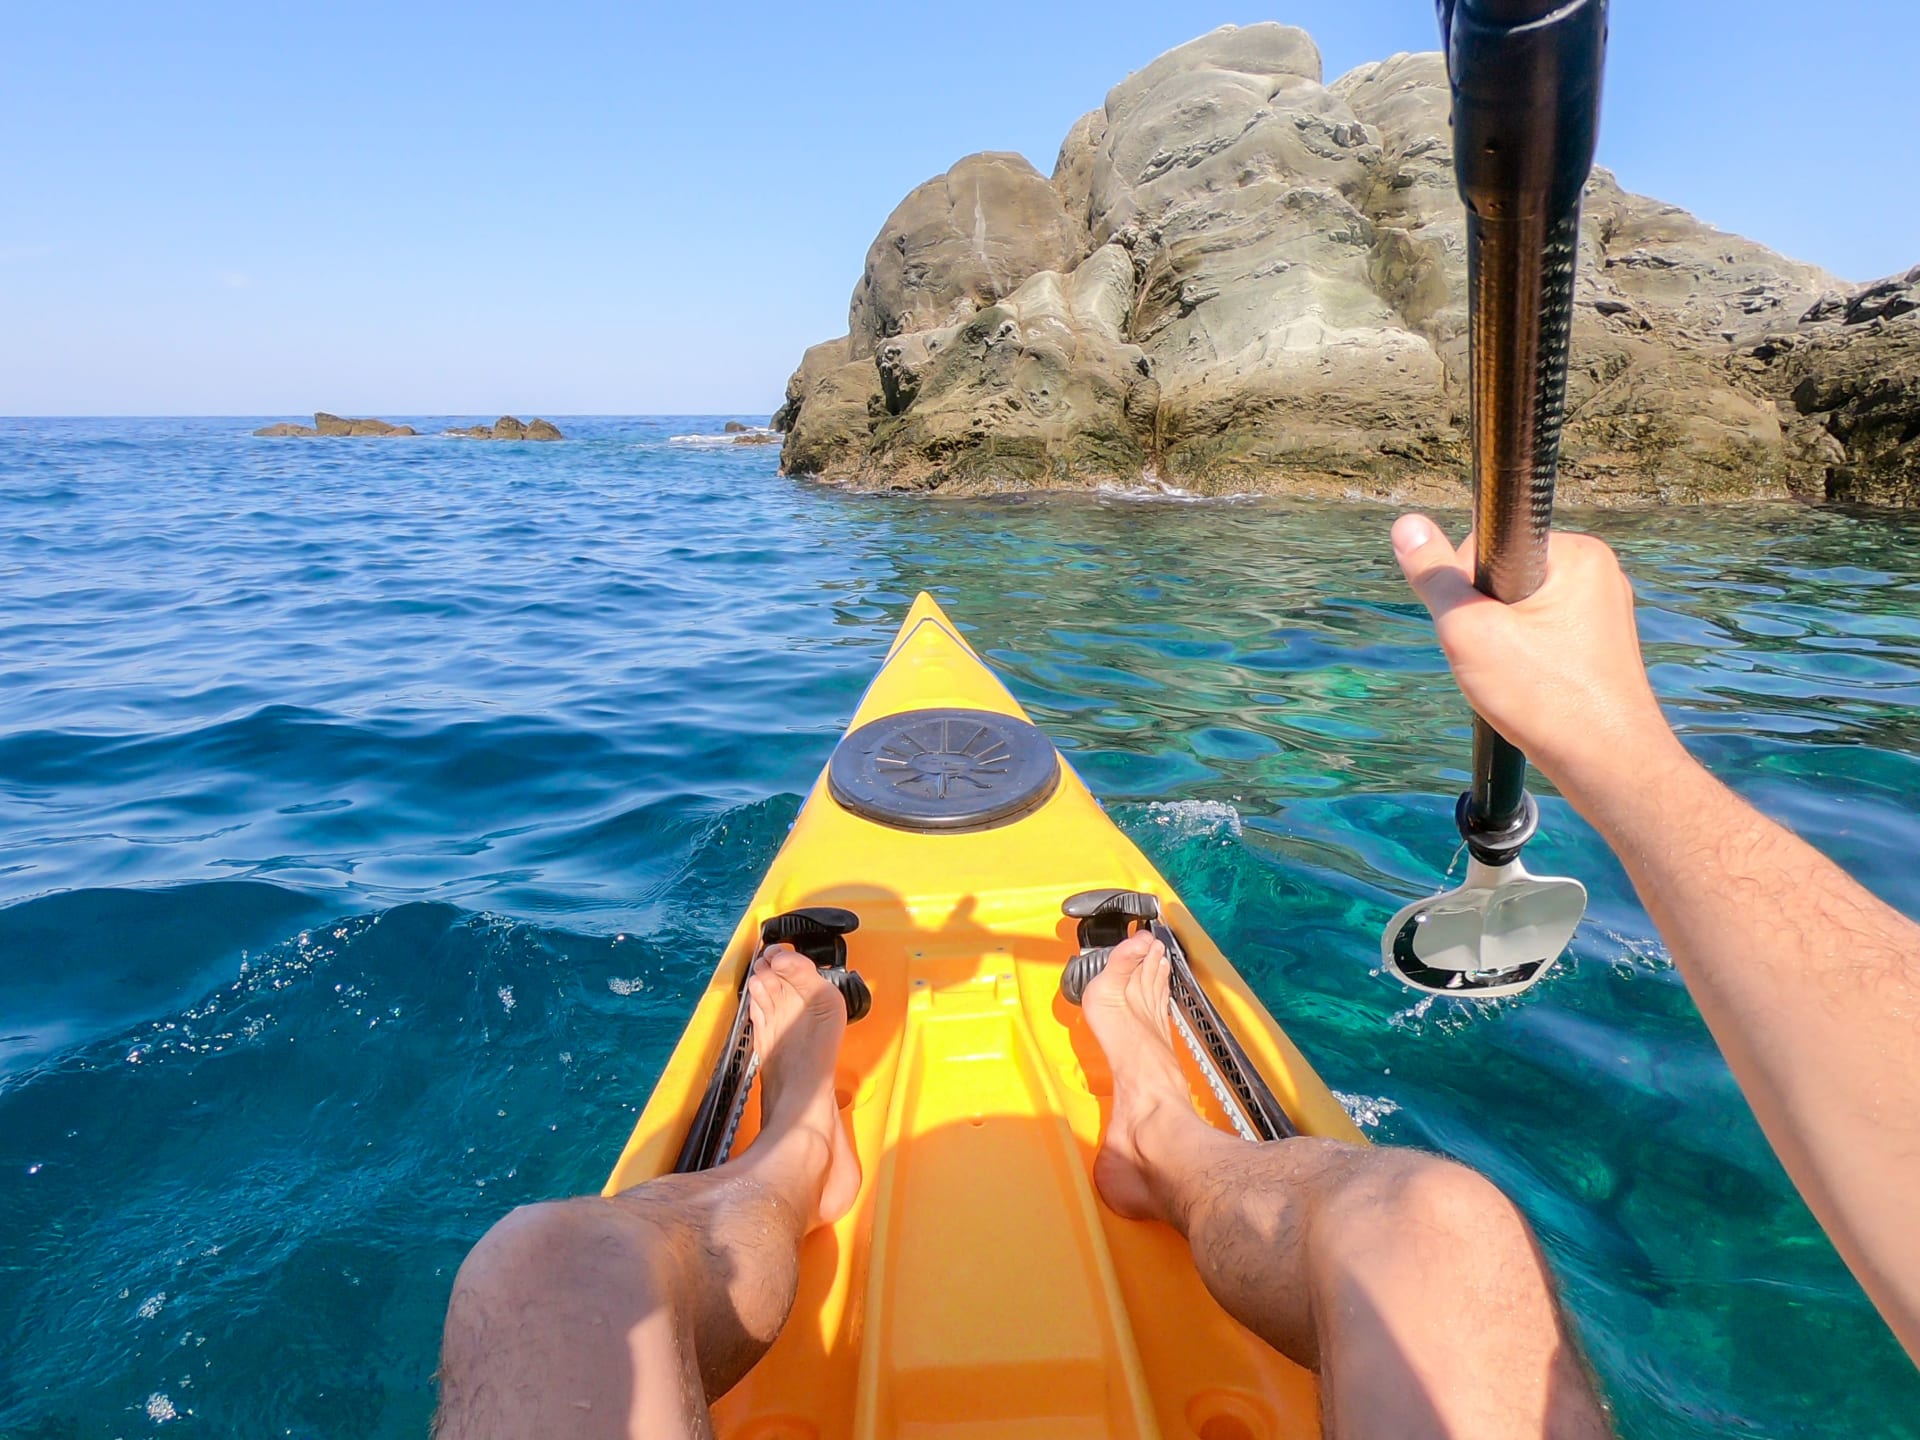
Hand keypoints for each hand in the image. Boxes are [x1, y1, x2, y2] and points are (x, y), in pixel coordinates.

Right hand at [1390, 514, 1681, 797]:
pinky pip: (1542, 634)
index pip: (1487, 544)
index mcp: (1577, 552)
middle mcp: (1597, 571)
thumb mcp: (1471, 631)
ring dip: (1500, 642)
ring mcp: (1603, 609)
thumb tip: (1405, 523)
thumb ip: (1435, 577)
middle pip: (1502, 577)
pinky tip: (1531, 688)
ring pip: (1519, 610)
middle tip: (1496, 662)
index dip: (1464, 587)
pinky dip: (1524, 658)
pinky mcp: (1601, 643)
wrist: (1608, 765)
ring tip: (1515, 679)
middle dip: (1484, 619)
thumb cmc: (1544, 696)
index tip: (1477, 628)